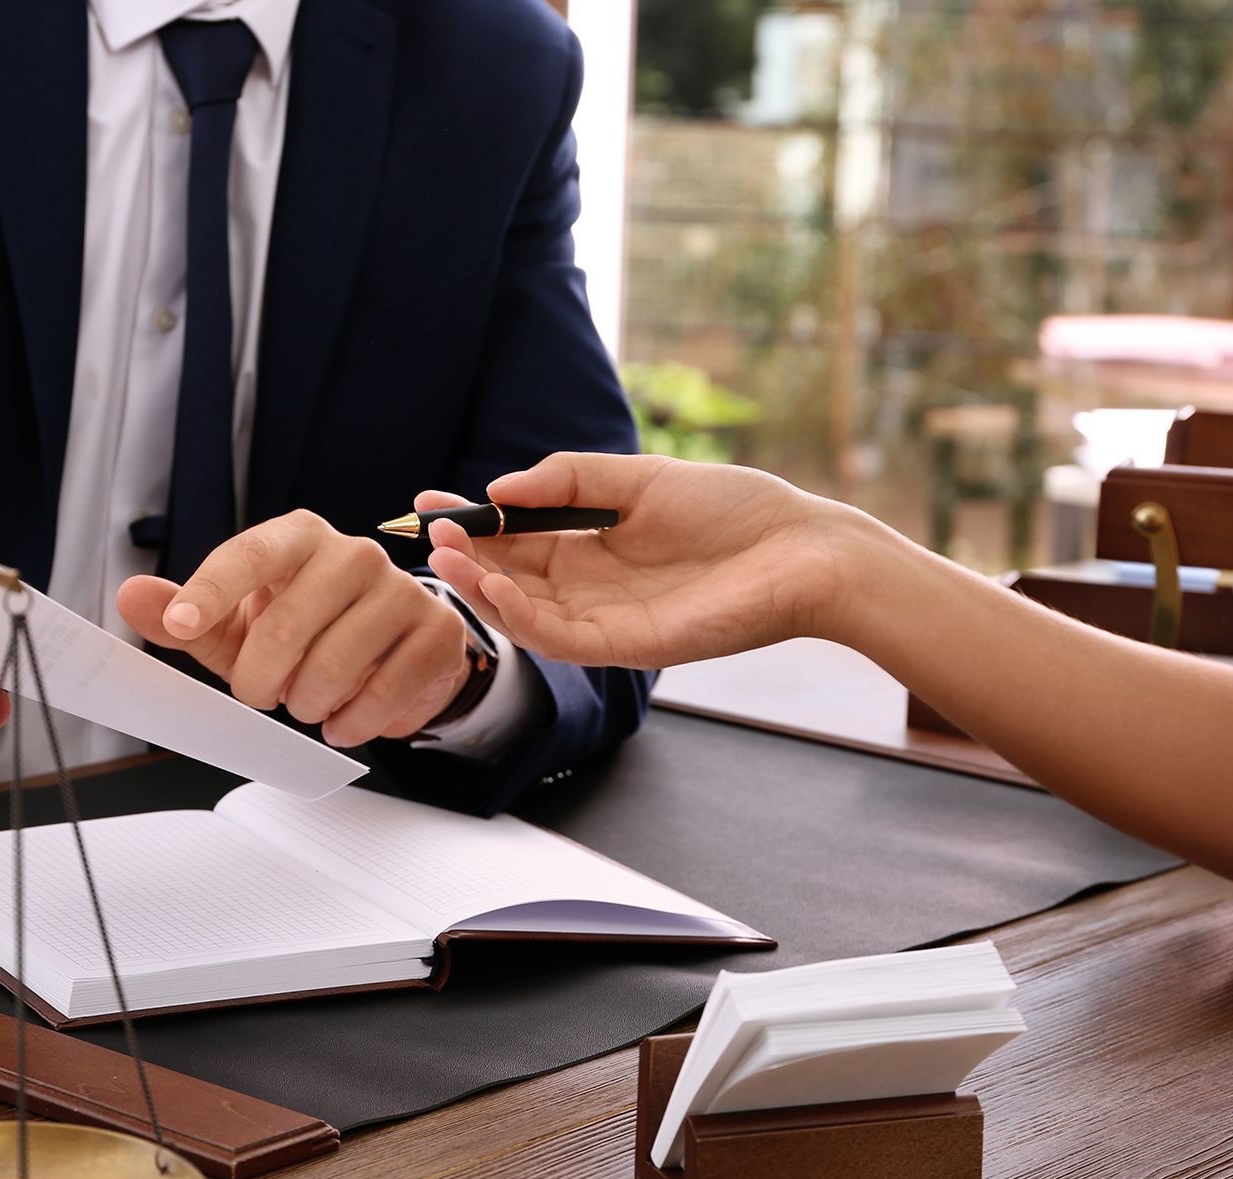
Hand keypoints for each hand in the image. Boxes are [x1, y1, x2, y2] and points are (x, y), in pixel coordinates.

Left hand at [116, 510, 471, 747]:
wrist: (390, 645)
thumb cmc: (305, 628)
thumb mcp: (237, 624)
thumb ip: (184, 615)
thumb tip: (133, 597)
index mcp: (297, 537)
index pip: (248, 555)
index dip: (210, 592)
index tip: (182, 625)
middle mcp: (353, 552)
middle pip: (286, 625)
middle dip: (261, 680)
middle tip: (263, 693)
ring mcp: (401, 589)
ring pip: (334, 666)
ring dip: (307, 705)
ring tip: (308, 702)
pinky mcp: (436, 632)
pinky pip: (385, 694)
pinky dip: (353, 723)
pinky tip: (344, 718)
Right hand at [422, 453, 857, 668]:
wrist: (804, 551)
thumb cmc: (736, 510)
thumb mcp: (641, 478)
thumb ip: (570, 478)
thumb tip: (501, 488)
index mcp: (591, 545)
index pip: (513, 537)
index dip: (471, 522)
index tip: (428, 502)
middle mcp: (590, 587)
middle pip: (508, 576)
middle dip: (464, 555)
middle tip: (431, 532)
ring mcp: (605, 619)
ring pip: (522, 612)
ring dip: (479, 587)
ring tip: (448, 557)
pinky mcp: (627, 646)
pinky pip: (559, 638)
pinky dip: (520, 616)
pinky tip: (495, 586)